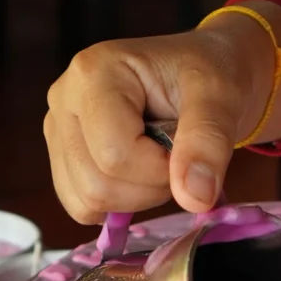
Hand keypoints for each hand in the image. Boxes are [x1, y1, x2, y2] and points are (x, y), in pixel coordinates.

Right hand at [44, 2, 280, 221]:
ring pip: (86, 202)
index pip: (115, 155)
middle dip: (148, 188)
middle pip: (96, 185)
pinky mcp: (63, 157)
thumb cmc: (208, 76)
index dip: (159, 171)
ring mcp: (59, 131)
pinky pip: (82, 207)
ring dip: (135, 199)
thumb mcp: (222, 97)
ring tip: (156, 163)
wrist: (200, 76)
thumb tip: (195, 199)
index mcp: (93, 73)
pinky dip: (117, 206)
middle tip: (174, 159)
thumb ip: (208, 144)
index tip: (184, 149)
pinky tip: (138, 177)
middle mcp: (64, 100)